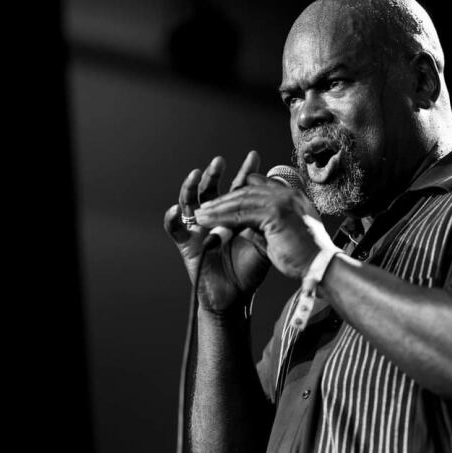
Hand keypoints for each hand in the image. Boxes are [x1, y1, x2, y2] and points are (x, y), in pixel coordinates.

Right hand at [163, 152, 271, 313]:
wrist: (237, 296)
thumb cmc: (249, 269)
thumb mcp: (263, 240)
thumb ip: (266, 220)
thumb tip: (278, 194)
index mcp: (233, 215)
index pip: (238, 189)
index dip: (245, 173)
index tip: (254, 156)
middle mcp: (214, 219)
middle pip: (211, 190)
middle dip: (215, 174)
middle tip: (221, 161)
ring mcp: (198, 229)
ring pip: (190, 202)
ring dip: (191, 187)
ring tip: (198, 174)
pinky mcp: (186, 244)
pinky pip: (175, 229)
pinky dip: (172, 219)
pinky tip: (176, 210)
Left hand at [195, 174, 328, 279]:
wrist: (321, 268)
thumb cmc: (307, 258)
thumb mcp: (283, 237)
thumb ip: (265, 228)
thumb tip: (245, 228)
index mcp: (293, 198)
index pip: (260, 187)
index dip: (238, 195)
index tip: (222, 204)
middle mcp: (288, 194)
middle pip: (248, 191)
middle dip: (224, 201)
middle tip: (204, 208)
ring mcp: (283, 201)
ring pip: (241, 200)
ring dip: (217, 208)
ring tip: (200, 216)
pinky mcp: (276, 212)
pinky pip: (241, 212)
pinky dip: (221, 217)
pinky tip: (207, 222)